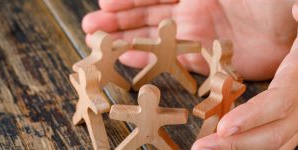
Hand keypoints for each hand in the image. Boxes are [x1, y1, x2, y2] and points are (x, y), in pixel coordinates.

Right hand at [82, 0, 295, 79]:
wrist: (294, 20)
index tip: (102, 4)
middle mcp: (191, 12)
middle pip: (146, 18)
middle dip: (117, 22)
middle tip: (91, 29)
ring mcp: (198, 38)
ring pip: (153, 40)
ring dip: (126, 41)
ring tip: (100, 45)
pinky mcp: (208, 61)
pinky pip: (171, 61)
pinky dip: (149, 60)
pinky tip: (128, 59)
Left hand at [192, 4, 297, 148]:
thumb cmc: (297, 49)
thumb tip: (296, 9)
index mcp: (297, 80)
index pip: (279, 103)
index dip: (252, 117)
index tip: (224, 128)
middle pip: (272, 134)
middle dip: (235, 145)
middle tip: (201, 147)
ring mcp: (296, 121)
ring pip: (272, 145)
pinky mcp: (288, 127)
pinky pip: (271, 145)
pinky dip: (246, 149)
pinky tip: (222, 148)